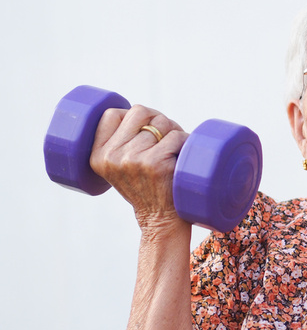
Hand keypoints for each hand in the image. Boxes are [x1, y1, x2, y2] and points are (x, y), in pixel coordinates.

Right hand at [90, 105, 189, 229]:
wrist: (161, 219)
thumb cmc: (146, 186)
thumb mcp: (119, 166)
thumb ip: (120, 141)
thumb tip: (141, 111)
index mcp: (97, 155)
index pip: (111, 114)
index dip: (133, 116)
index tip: (144, 129)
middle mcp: (111, 157)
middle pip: (140, 112)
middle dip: (157, 119)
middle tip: (165, 138)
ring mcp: (133, 160)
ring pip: (161, 122)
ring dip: (174, 131)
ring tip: (173, 150)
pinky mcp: (155, 163)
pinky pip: (177, 135)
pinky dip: (186, 141)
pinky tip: (183, 157)